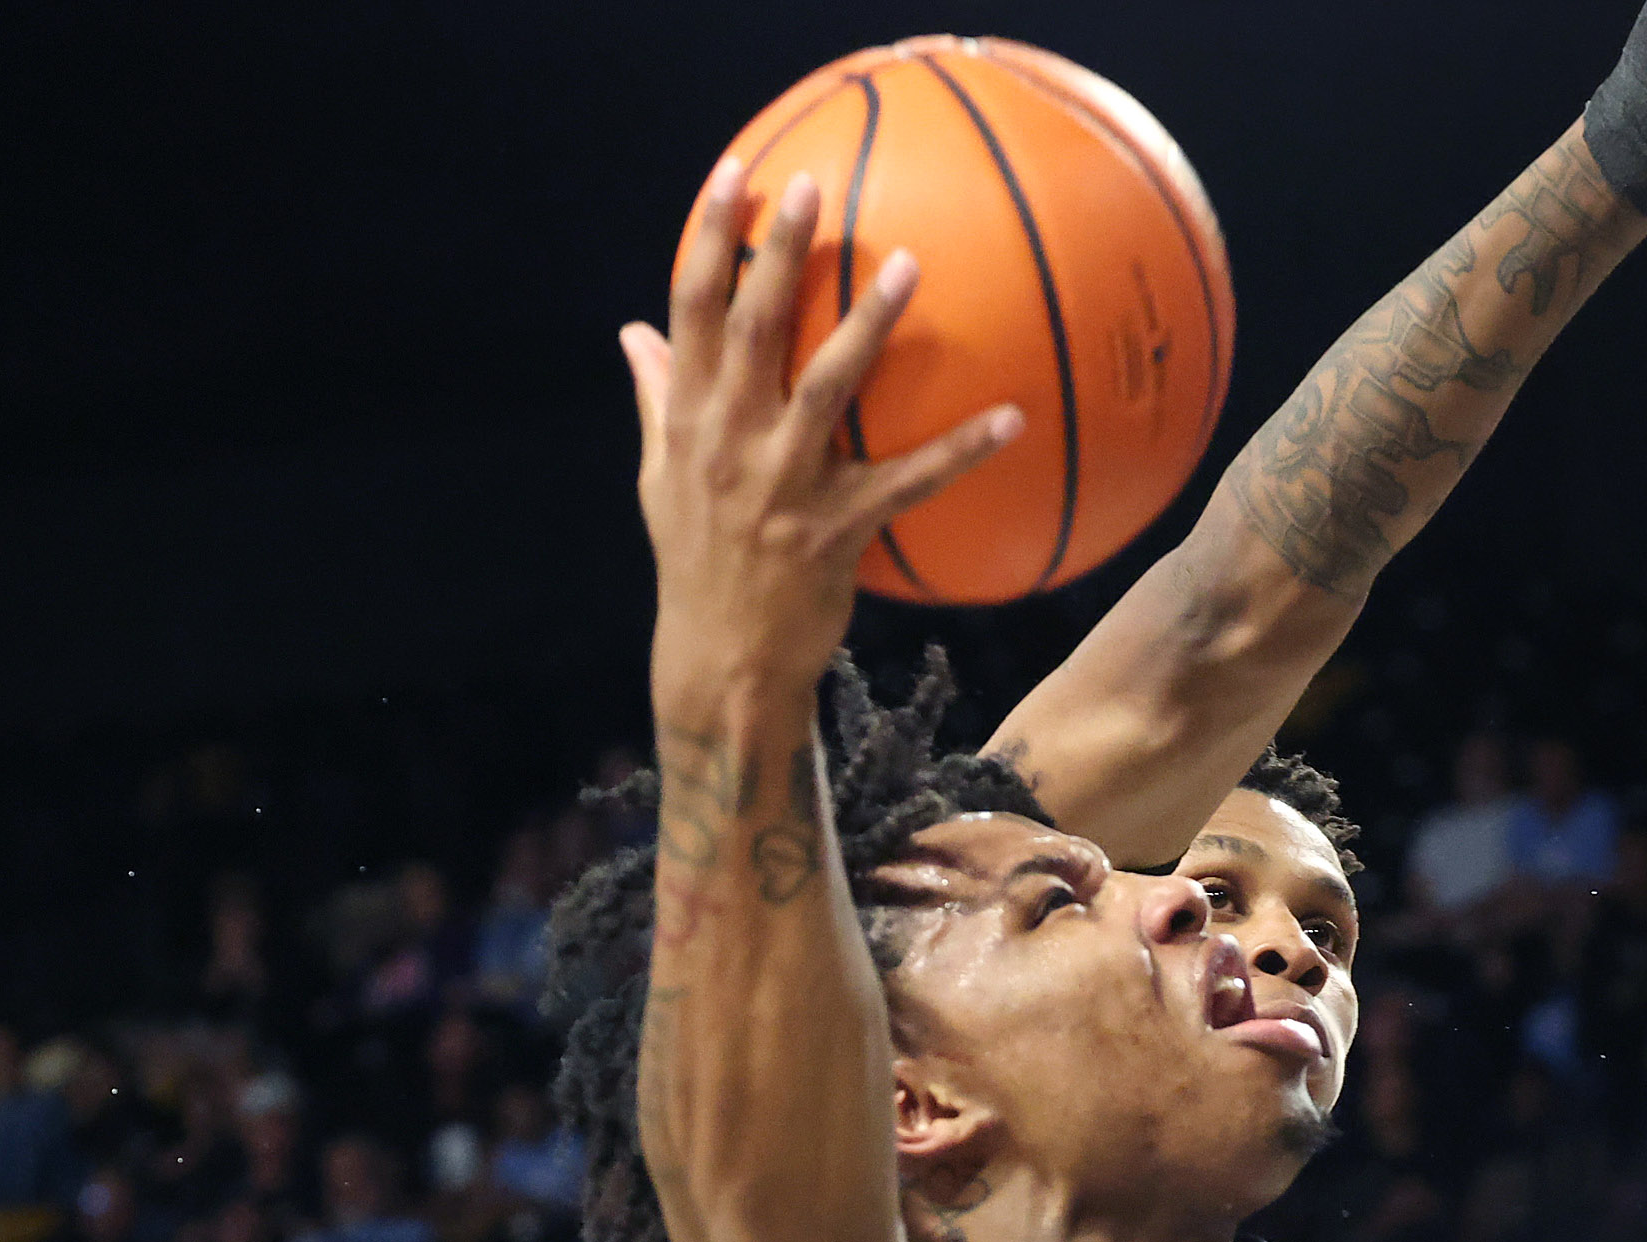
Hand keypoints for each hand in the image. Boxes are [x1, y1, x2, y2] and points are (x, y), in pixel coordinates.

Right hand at [623, 158, 1025, 704]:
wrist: (721, 660)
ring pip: (828, 389)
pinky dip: (961, 450)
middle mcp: (728, 443)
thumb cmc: (696, 561)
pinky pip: (908, 481)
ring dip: (869, 325)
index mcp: (688, 420)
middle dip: (779, 256)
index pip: (690, 311)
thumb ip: (656, 398)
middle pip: (752, 331)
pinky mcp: (834, 531)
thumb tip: (633, 332)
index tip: (734, 176)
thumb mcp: (659, 478)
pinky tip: (1013, 417)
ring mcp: (781, 486)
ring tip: (910, 265)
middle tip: (816, 189)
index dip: (710, 240)